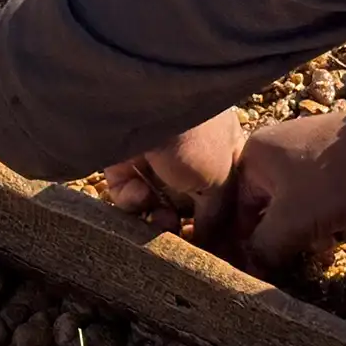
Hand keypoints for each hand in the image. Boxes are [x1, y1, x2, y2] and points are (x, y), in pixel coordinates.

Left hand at [101, 109, 245, 238]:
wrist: (144, 102)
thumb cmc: (196, 137)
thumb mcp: (222, 179)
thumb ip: (219, 213)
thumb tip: (210, 241)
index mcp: (223, 145)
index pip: (225, 187)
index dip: (219, 217)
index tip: (212, 244)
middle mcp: (189, 148)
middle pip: (187, 198)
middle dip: (183, 221)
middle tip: (182, 239)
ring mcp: (153, 151)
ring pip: (156, 199)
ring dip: (158, 217)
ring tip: (161, 222)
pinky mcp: (121, 157)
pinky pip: (127, 190)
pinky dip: (132, 198)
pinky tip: (140, 192)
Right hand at [223, 109, 345, 271]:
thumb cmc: (330, 181)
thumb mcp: (291, 221)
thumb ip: (264, 248)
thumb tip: (251, 268)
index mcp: (255, 158)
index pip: (241, 212)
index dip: (255, 245)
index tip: (272, 271)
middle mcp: (277, 153)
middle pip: (278, 214)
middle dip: (304, 236)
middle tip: (323, 243)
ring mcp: (309, 156)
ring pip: (308, 212)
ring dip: (329, 228)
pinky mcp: (336, 164)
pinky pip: (330, 200)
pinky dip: (345, 212)